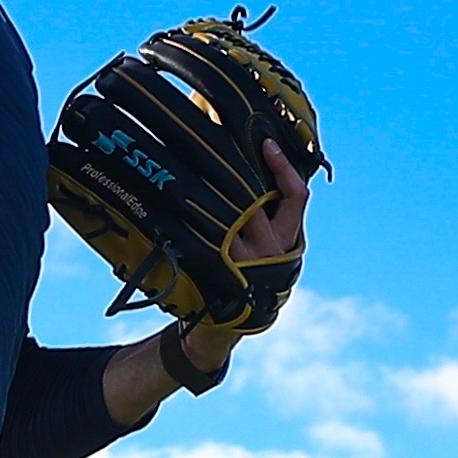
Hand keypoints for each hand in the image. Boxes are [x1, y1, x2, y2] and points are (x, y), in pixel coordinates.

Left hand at [164, 139, 313, 374]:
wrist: (228, 320)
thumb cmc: (252, 271)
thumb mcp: (272, 244)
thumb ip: (273, 210)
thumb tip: (263, 159)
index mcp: (287, 238)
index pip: (295, 197)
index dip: (283, 169)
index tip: (266, 144)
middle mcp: (268, 249)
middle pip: (254, 199)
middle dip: (234, 169)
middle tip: (213, 136)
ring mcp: (240, 260)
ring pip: (223, 214)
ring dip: (204, 187)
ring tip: (183, 158)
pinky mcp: (214, 270)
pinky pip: (197, 235)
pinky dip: (182, 216)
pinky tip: (163, 199)